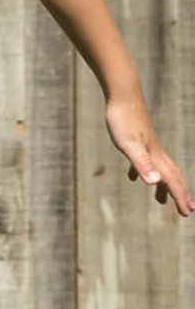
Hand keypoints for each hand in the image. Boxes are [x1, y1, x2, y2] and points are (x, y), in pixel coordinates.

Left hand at [105, 93, 192, 215]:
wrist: (122, 94)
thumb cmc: (122, 119)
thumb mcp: (128, 145)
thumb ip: (141, 164)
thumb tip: (155, 183)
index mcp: (155, 156)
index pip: (172, 181)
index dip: (179, 198)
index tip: (188, 213)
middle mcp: (156, 151)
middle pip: (172, 176)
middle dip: (180, 194)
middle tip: (187, 210)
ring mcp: (148, 144)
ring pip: (160, 169)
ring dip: (164, 185)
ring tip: (161, 199)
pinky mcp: (139, 138)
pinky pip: (145, 160)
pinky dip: (144, 171)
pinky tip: (134, 176)